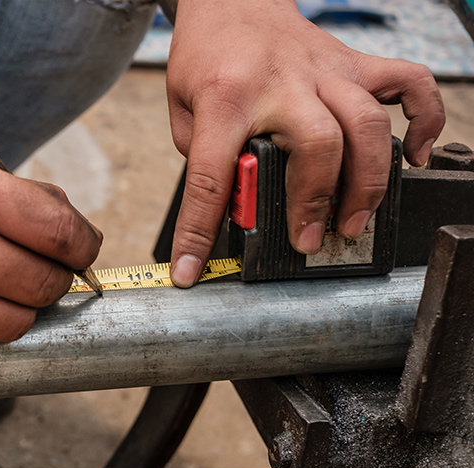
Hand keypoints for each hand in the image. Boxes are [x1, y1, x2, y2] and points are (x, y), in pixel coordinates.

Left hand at [165, 0, 444, 286]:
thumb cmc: (206, 58)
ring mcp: (323, 71)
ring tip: (353, 221)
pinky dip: (423, 120)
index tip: (192, 271)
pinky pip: (408, 85)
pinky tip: (412, 156)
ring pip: (365, 123)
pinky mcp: (353, 64)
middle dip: (317, 201)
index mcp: (225, 100)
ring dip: (366, 181)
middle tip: (309, 240)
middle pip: (316, 144)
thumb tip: (234, 209)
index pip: (211, 176)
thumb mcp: (183, 111)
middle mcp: (280, 84)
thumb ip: (204, 158)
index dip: (200, 230)